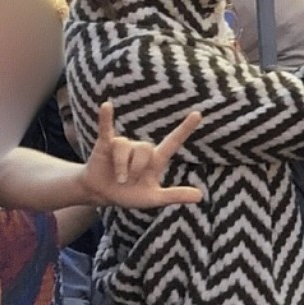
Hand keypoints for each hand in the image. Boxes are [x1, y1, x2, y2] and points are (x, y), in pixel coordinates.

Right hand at [83, 103, 204, 208]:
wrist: (103, 195)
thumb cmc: (130, 195)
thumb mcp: (154, 199)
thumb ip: (175, 196)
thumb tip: (200, 196)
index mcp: (156, 160)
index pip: (173, 141)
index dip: (185, 129)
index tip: (198, 114)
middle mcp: (141, 149)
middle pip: (145, 149)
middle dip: (137, 168)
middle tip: (129, 182)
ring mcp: (124, 145)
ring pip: (125, 147)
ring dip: (122, 167)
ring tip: (119, 179)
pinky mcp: (105, 144)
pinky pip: (106, 128)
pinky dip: (105, 118)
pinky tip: (107, 105)